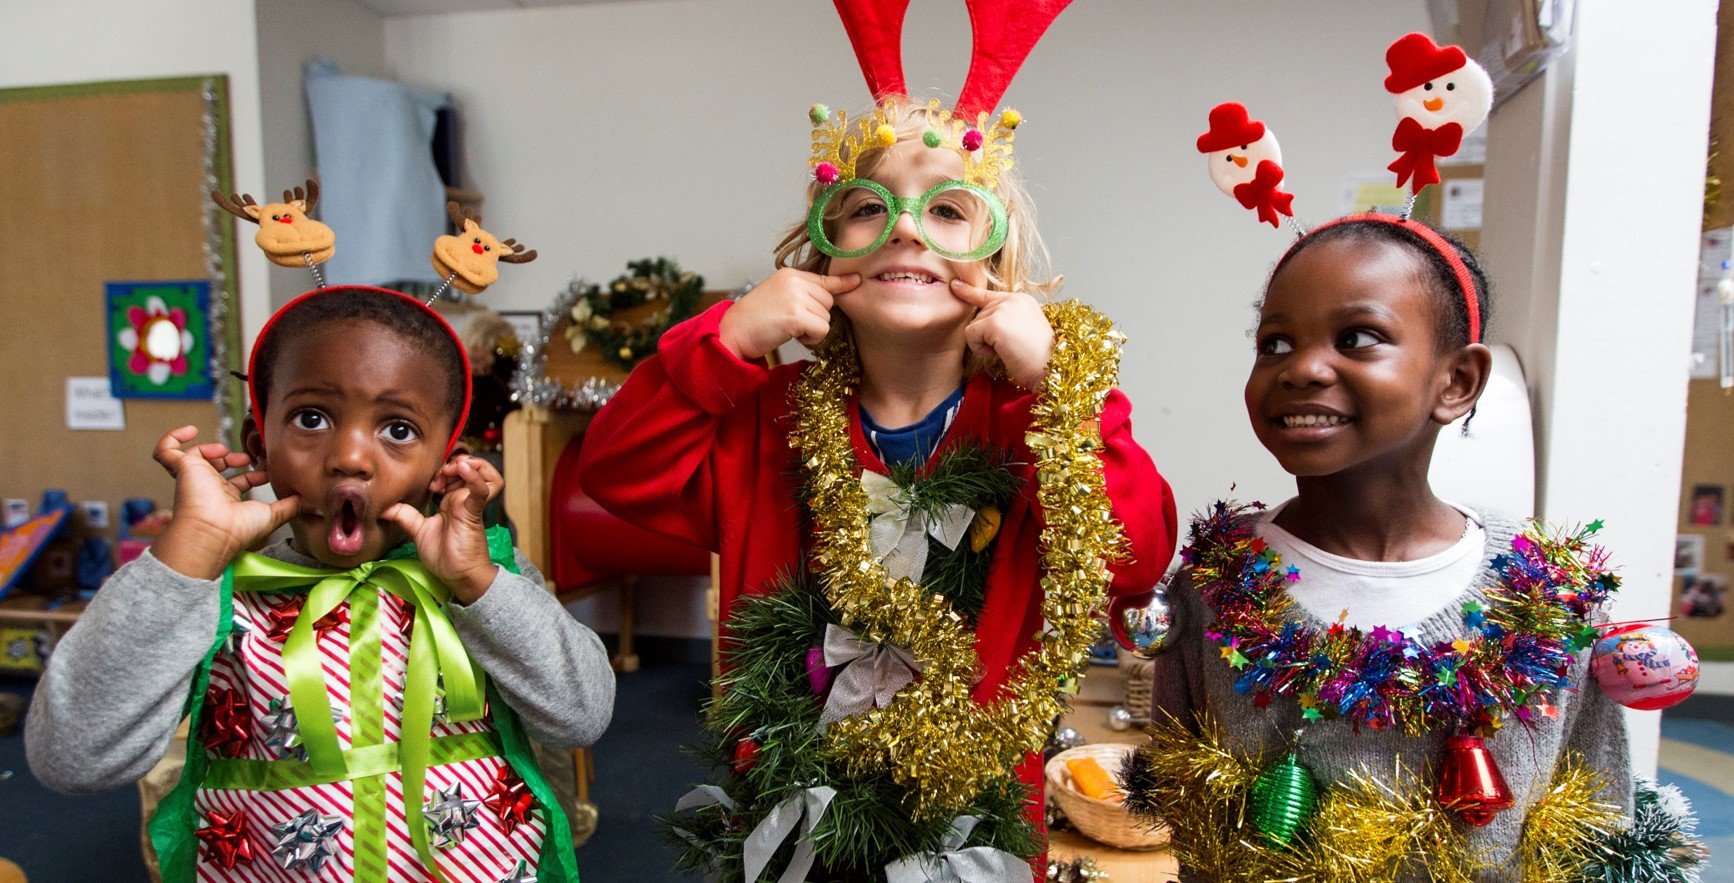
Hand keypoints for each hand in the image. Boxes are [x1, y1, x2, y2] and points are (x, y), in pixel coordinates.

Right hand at [150, 425, 308, 579]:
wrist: (213, 532)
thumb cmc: (238, 529)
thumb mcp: (272, 515)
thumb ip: (291, 507)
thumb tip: (312, 502)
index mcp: (227, 501)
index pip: (238, 482)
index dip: (252, 473)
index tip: (266, 471)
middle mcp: (209, 489)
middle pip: (217, 467)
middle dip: (232, 458)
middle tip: (246, 458)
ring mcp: (194, 478)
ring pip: (194, 457)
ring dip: (212, 449)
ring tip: (225, 452)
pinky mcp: (181, 468)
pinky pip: (166, 450)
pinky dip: (174, 438)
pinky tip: (190, 431)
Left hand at [383, 455, 503, 603]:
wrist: (458, 576)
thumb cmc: (444, 556)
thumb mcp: (419, 531)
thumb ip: (404, 516)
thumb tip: (382, 507)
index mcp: (451, 501)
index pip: (453, 473)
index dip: (442, 469)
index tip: (430, 482)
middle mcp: (462, 499)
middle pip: (468, 467)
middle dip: (452, 463)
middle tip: (440, 476)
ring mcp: (470, 503)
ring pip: (482, 471)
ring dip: (469, 465)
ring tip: (454, 469)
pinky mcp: (474, 512)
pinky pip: (481, 491)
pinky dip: (475, 478)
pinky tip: (464, 468)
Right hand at [718, 268, 859, 358]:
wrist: (733, 332)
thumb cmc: (754, 319)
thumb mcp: (779, 296)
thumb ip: (801, 293)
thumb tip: (831, 295)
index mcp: (790, 274)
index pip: (823, 278)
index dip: (841, 283)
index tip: (856, 280)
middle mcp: (794, 281)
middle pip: (828, 301)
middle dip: (816, 317)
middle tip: (792, 323)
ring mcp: (795, 297)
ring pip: (826, 317)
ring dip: (812, 329)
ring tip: (788, 328)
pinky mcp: (796, 315)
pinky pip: (822, 330)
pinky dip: (811, 338)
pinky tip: (792, 335)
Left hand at [951, 280, 1053, 389]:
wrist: (1050, 366)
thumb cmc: (1039, 357)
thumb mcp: (1023, 329)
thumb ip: (1005, 319)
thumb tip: (982, 322)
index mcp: (1021, 299)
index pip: (988, 293)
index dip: (969, 291)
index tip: (955, 285)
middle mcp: (1012, 299)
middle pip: (979, 314)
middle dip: (987, 335)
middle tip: (1008, 346)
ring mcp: (1003, 309)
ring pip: (973, 325)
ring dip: (984, 343)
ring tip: (1007, 349)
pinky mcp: (994, 322)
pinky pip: (970, 334)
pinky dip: (979, 348)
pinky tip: (998, 352)